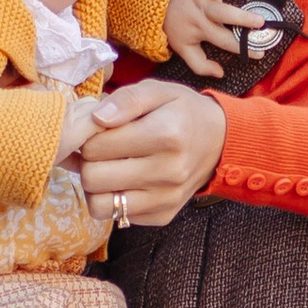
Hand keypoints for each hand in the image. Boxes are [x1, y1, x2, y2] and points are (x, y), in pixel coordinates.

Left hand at [77, 77, 226, 232]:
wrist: (220, 142)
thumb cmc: (182, 112)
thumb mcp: (158, 91)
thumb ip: (126, 99)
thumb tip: (96, 118)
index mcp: (166, 134)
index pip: (96, 147)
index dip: (87, 137)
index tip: (97, 131)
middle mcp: (168, 171)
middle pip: (93, 178)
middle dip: (88, 162)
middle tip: (99, 150)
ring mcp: (166, 198)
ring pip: (99, 205)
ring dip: (95, 187)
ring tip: (107, 167)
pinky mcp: (163, 215)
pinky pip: (117, 216)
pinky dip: (113, 200)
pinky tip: (125, 181)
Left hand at [162, 0, 274, 81]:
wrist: (154, 0)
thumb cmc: (174, 24)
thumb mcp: (183, 47)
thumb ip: (201, 64)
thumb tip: (220, 74)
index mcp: (202, 28)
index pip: (226, 41)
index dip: (243, 49)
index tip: (260, 53)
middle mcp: (203, 9)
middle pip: (224, 16)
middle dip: (241, 19)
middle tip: (259, 22)